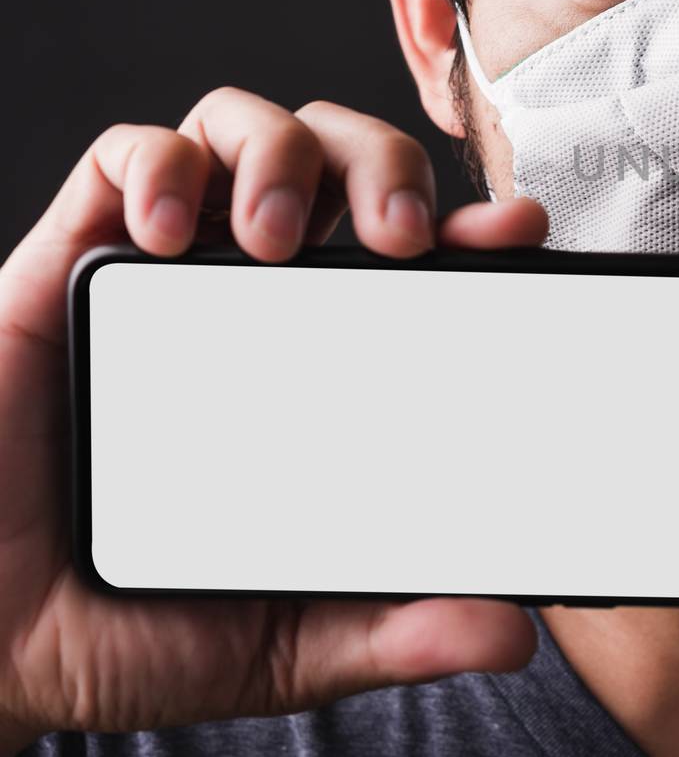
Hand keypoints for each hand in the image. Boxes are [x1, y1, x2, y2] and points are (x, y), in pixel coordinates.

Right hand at [0, 88, 548, 750]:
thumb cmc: (131, 621)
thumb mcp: (286, 638)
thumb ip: (393, 628)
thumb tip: (512, 633)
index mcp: (325, 358)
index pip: (422, 257)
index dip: (474, 226)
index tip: (514, 230)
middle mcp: (260, 296)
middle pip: (346, 162)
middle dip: (387, 166)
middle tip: (399, 234)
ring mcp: (171, 270)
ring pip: (247, 128)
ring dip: (281, 153)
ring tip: (275, 236)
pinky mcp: (75, 262)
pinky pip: (122, 158)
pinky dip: (159, 165)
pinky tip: (173, 230)